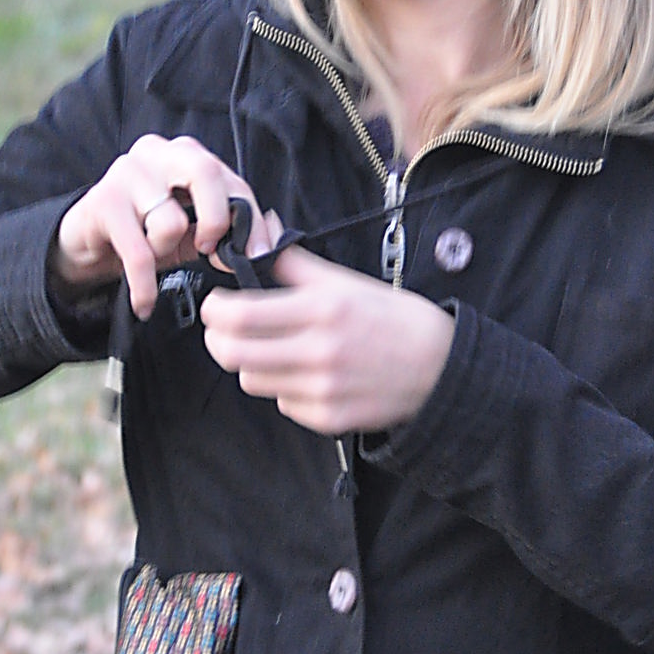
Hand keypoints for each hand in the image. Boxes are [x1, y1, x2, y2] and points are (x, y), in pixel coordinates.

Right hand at [53, 135, 272, 319]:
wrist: (87, 241)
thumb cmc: (146, 231)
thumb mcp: (192, 230)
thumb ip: (227, 231)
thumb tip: (266, 247)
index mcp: (187, 153)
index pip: (231, 180)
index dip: (250, 220)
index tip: (257, 255)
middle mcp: (158, 152)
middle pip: (205, 173)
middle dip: (217, 219)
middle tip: (210, 250)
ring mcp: (127, 172)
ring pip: (171, 221)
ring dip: (165, 253)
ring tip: (154, 258)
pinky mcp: (103, 201)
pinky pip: (138, 252)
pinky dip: (144, 286)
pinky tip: (144, 304)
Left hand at [199, 240, 454, 435]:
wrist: (439, 366)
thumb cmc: (391, 317)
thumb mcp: (344, 281)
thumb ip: (294, 264)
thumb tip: (259, 235)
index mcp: (322, 309)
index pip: (241, 314)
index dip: (215, 310)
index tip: (216, 305)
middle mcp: (320, 351)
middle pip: (233, 354)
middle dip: (218, 339)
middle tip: (224, 330)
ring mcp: (323, 389)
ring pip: (252, 380)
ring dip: (252, 364)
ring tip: (272, 350)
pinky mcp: (328, 418)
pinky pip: (283, 403)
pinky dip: (285, 388)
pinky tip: (307, 374)